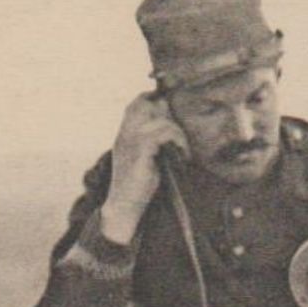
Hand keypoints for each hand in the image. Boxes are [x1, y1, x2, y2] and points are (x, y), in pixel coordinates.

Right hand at [101, 93, 188, 242]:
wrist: (125, 206)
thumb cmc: (138, 185)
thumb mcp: (144, 157)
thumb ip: (152, 141)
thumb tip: (172, 124)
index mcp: (125, 133)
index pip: (137, 103)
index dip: (154, 100)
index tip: (171, 113)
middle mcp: (125, 133)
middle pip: (147, 104)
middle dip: (167, 114)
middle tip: (178, 136)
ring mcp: (131, 140)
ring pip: (161, 120)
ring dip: (178, 134)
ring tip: (183, 151)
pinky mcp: (140, 151)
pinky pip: (164, 133)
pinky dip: (178, 142)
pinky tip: (182, 157)